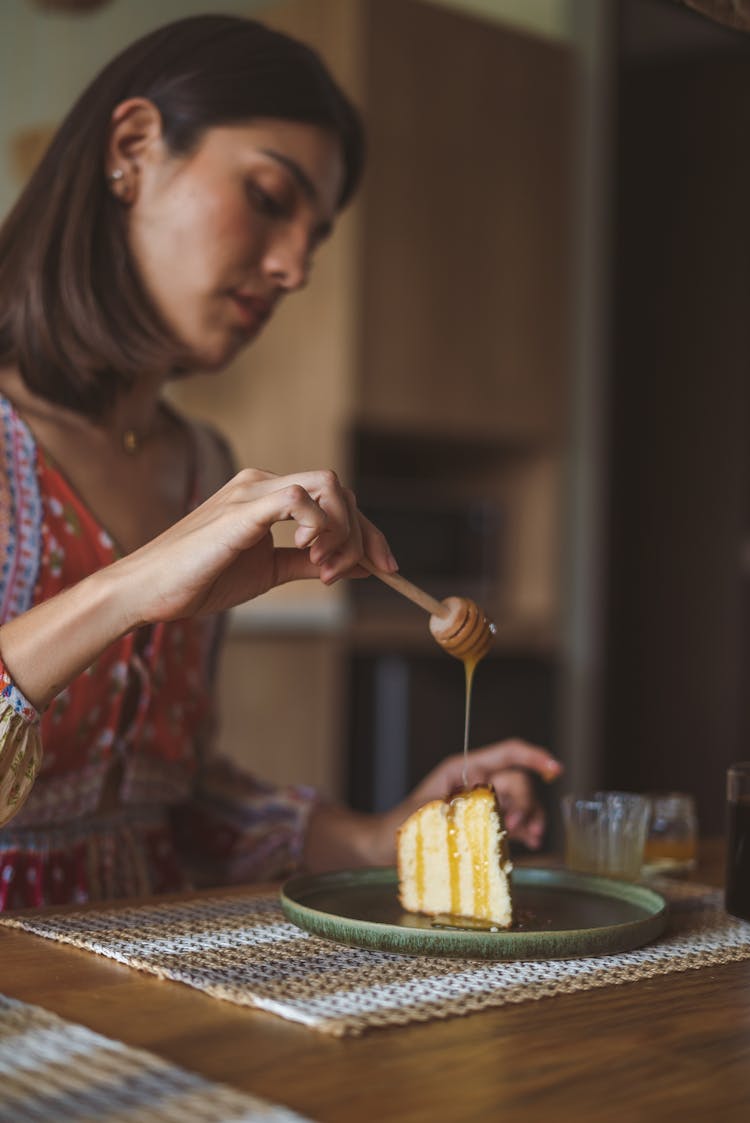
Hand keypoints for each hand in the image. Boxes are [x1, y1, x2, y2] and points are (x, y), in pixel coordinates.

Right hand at [115, 467, 394, 626]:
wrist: (147, 592)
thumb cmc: (199, 581)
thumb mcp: (267, 572)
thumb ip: (309, 563)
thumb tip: (358, 565)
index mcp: (267, 496)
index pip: (334, 498)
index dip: (367, 531)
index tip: (384, 568)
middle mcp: (262, 484)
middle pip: (339, 488)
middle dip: (364, 532)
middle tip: (362, 571)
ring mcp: (252, 492)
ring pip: (327, 486)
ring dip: (343, 530)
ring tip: (326, 568)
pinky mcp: (242, 508)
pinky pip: (299, 498)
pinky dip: (320, 526)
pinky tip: (309, 553)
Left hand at [386, 740, 561, 855]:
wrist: (384, 847)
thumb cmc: (400, 825)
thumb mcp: (428, 812)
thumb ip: (460, 807)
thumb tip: (494, 805)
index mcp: (462, 769)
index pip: (506, 753)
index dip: (533, 756)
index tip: (555, 768)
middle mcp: (476, 782)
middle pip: (517, 781)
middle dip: (527, 801)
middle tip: (518, 827)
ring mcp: (481, 802)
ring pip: (520, 802)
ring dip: (532, 816)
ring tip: (532, 837)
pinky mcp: (483, 823)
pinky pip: (513, 820)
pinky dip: (526, 829)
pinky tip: (531, 841)